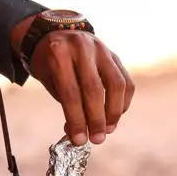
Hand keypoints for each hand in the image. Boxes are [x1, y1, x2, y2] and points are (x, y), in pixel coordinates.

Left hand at [29, 31, 134, 145]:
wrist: (59, 35)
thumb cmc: (51, 64)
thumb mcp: (50, 82)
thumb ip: (66, 106)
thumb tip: (80, 135)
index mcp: (59, 54)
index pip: (71, 93)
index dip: (76, 120)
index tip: (79, 140)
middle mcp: (83, 48)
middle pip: (94, 90)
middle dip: (96, 119)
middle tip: (97, 139)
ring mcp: (102, 49)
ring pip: (116, 85)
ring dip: (114, 112)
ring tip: (108, 129)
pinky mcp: (115, 55)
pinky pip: (126, 81)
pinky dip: (123, 102)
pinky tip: (115, 116)